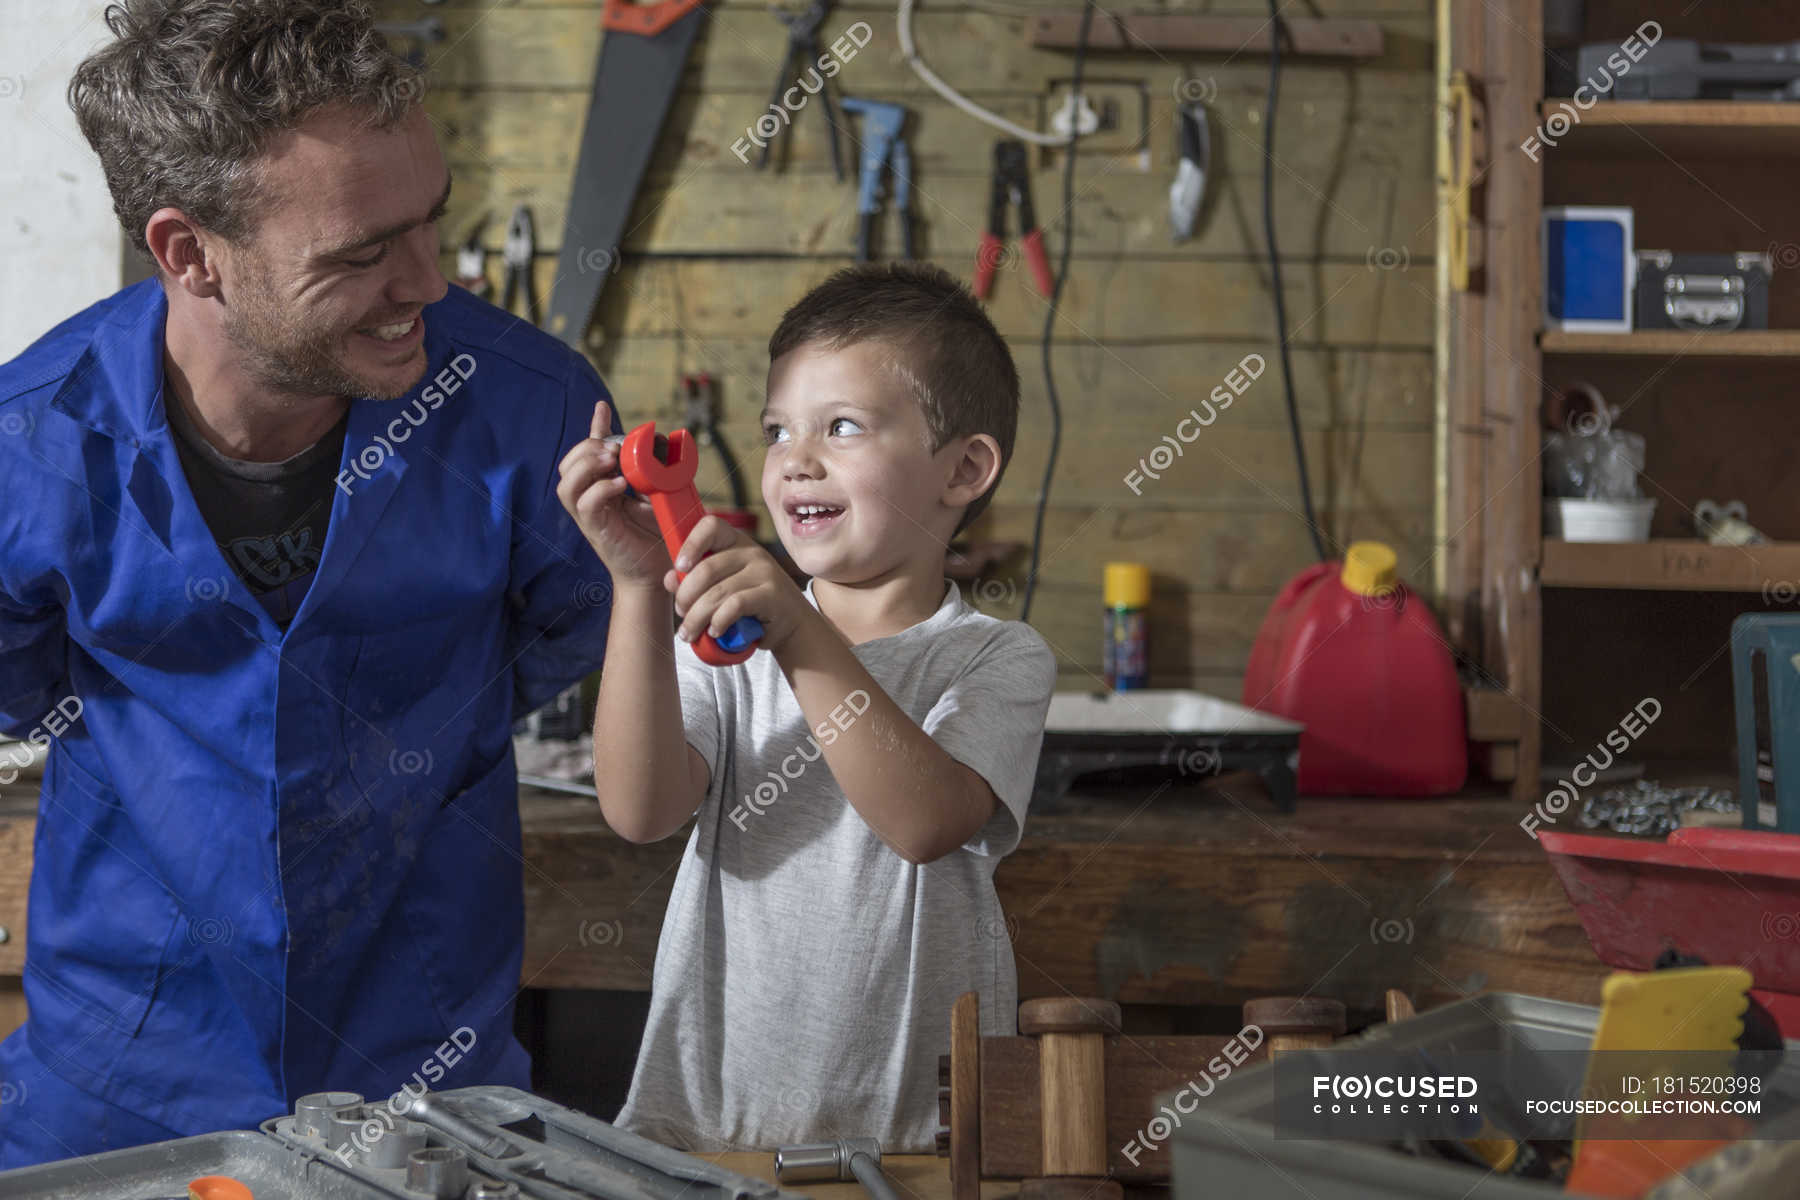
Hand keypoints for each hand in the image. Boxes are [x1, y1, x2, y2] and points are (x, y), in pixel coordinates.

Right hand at [555, 400, 668, 587]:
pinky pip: (585, 505)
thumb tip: (656, 442)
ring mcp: (589, 517)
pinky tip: (620, 485)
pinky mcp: (596, 531)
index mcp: (600, 488)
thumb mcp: (655, 494)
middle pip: (567, 466)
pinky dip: (599, 490)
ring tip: (611, 462)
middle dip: (586, 450)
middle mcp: (589, 500)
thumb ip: (648, 471)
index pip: (586, 453)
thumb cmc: (656, 536)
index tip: (603, 407)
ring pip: (567, 485)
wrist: (659, 573)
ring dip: (587, 467)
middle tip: (612, 449)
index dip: (593, 428)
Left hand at [669, 516, 816, 654]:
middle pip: (706, 569)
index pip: (711, 526)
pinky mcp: (771, 594)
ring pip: (717, 592)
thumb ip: (695, 580)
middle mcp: (752, 552)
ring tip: (689, 632)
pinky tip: (714, 631)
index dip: (691, 544)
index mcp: (737, 542)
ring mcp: (764, 572)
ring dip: (696, 617)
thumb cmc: (752, 604)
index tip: (679, 566)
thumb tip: (670, 579)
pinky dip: (718, 621)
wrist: (792, 624)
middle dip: (686, 596)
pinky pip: (735, 606)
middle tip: (681, 614)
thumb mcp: (723, 587)